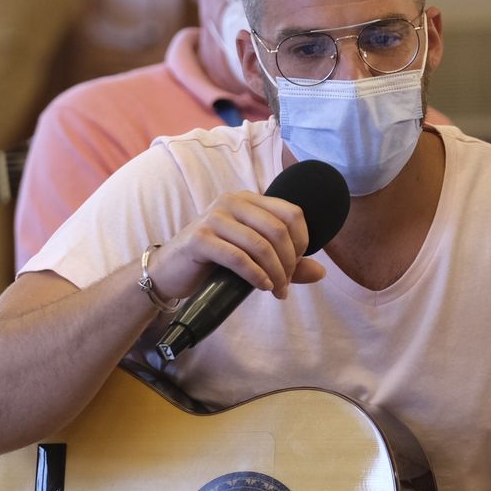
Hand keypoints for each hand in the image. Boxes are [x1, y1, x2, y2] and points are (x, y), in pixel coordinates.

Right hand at [149, 191, 326, 300]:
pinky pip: (238, 257)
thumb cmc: (213, 263)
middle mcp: (231, 202)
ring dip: (276, 273)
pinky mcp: (200, 239)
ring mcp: (214, 218)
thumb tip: (320, 272)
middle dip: (290, 262)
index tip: (297, 267)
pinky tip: (263, 287)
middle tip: (286, 285)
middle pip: (279, 229)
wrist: (169, 272)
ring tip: (277, 291)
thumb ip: (286, 263)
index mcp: (247, 199)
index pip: (291, 213)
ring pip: (260, 245)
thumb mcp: (253, 259)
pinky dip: (256, 275)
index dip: (302, 242)